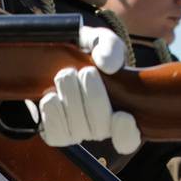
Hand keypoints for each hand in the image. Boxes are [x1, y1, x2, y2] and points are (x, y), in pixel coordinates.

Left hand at [29, 27, 139, 152]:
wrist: (59, 55)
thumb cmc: (88, 51)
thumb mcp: (102, 41)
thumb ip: (110, 47)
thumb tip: (108, 65)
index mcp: (124, 110)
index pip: (129, 139)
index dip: (126, 133)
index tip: (123, 115)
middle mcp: (102, 127)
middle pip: (100, 129)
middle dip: (93, 98)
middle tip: (86, 72)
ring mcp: (78, 131)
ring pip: (77, 130)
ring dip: (71, 100)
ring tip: (67, 75)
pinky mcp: (55, 131)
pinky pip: (55, 134)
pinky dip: (52, 114)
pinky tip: (51, 97)